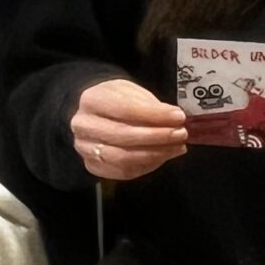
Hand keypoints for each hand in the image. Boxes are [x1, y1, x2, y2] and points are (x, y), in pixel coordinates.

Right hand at [70, 75, 187, 181]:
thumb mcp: (132, 93)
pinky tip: (163, 156)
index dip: (154, 114)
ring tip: (177, 147)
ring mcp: (85, 148)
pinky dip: (147, 166)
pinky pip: (123, 171)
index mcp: (92, 100)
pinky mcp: (93, 166)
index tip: (179, 116)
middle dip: (158, 136)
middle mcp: (84, 126)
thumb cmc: (117, 101)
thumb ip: (150, 105)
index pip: (125, 109)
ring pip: (123, 157)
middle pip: (124, 135)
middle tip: (181, 134)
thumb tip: (174, 119)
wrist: (95, 115)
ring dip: (155, 154)